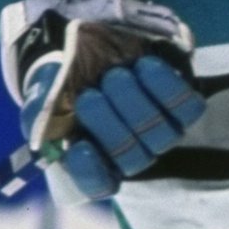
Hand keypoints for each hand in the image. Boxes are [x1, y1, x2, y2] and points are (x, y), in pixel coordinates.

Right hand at [3, 0, 206, 204]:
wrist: (86, 43)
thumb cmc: (62, 79)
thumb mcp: (42, 96)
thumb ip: (40, 117)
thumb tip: (45, 137)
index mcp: (92, 160)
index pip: (98, 184)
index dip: (91, 172)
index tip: (78, 148)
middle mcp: (128, 152)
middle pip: (132, 158)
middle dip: (108, 126)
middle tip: (88, 96)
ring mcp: (157, 130)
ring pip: (162, 134)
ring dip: (136, 104)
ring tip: (116, 75)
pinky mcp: (180, 105)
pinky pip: (188, 108)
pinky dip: (167, 87)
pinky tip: (145, 66)